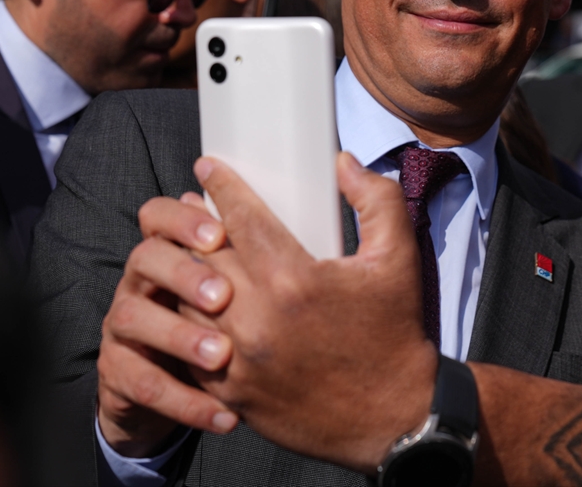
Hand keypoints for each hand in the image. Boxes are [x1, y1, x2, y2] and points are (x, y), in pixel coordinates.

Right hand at [96, 193, 238, 455]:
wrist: (168, 385)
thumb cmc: (216, 320)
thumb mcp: (231, 286)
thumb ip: (248, 258)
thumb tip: (289, 227)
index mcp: (168, 251)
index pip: (158, 216)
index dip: (182, 220)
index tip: (220, 233)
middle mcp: (139, 282)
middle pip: (145, 259)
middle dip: (184, 275)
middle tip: (223, 297)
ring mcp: (122, 326)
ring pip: (134, 319)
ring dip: (181, 337)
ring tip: (222, 356)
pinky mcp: (117, 372)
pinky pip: (143, 384)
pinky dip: (186, 401)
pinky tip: (226, 414)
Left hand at [185, 153, 437, 472]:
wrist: (392, 417)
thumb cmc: (395, 333)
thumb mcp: (399, 259)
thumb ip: (377, 200)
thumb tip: (343, 163)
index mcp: (295, 281)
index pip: (241, 219)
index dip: (221, 187)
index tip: (208, 166)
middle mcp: (258, 320)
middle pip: (203, 256)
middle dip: (192, 224)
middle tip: (190, 204)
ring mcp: (238, 360)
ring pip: (185, 301)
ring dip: (182, 272)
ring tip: (187, 250)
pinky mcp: (230, 392)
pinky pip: (188, 347)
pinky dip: (185, 320)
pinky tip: (190, 302)